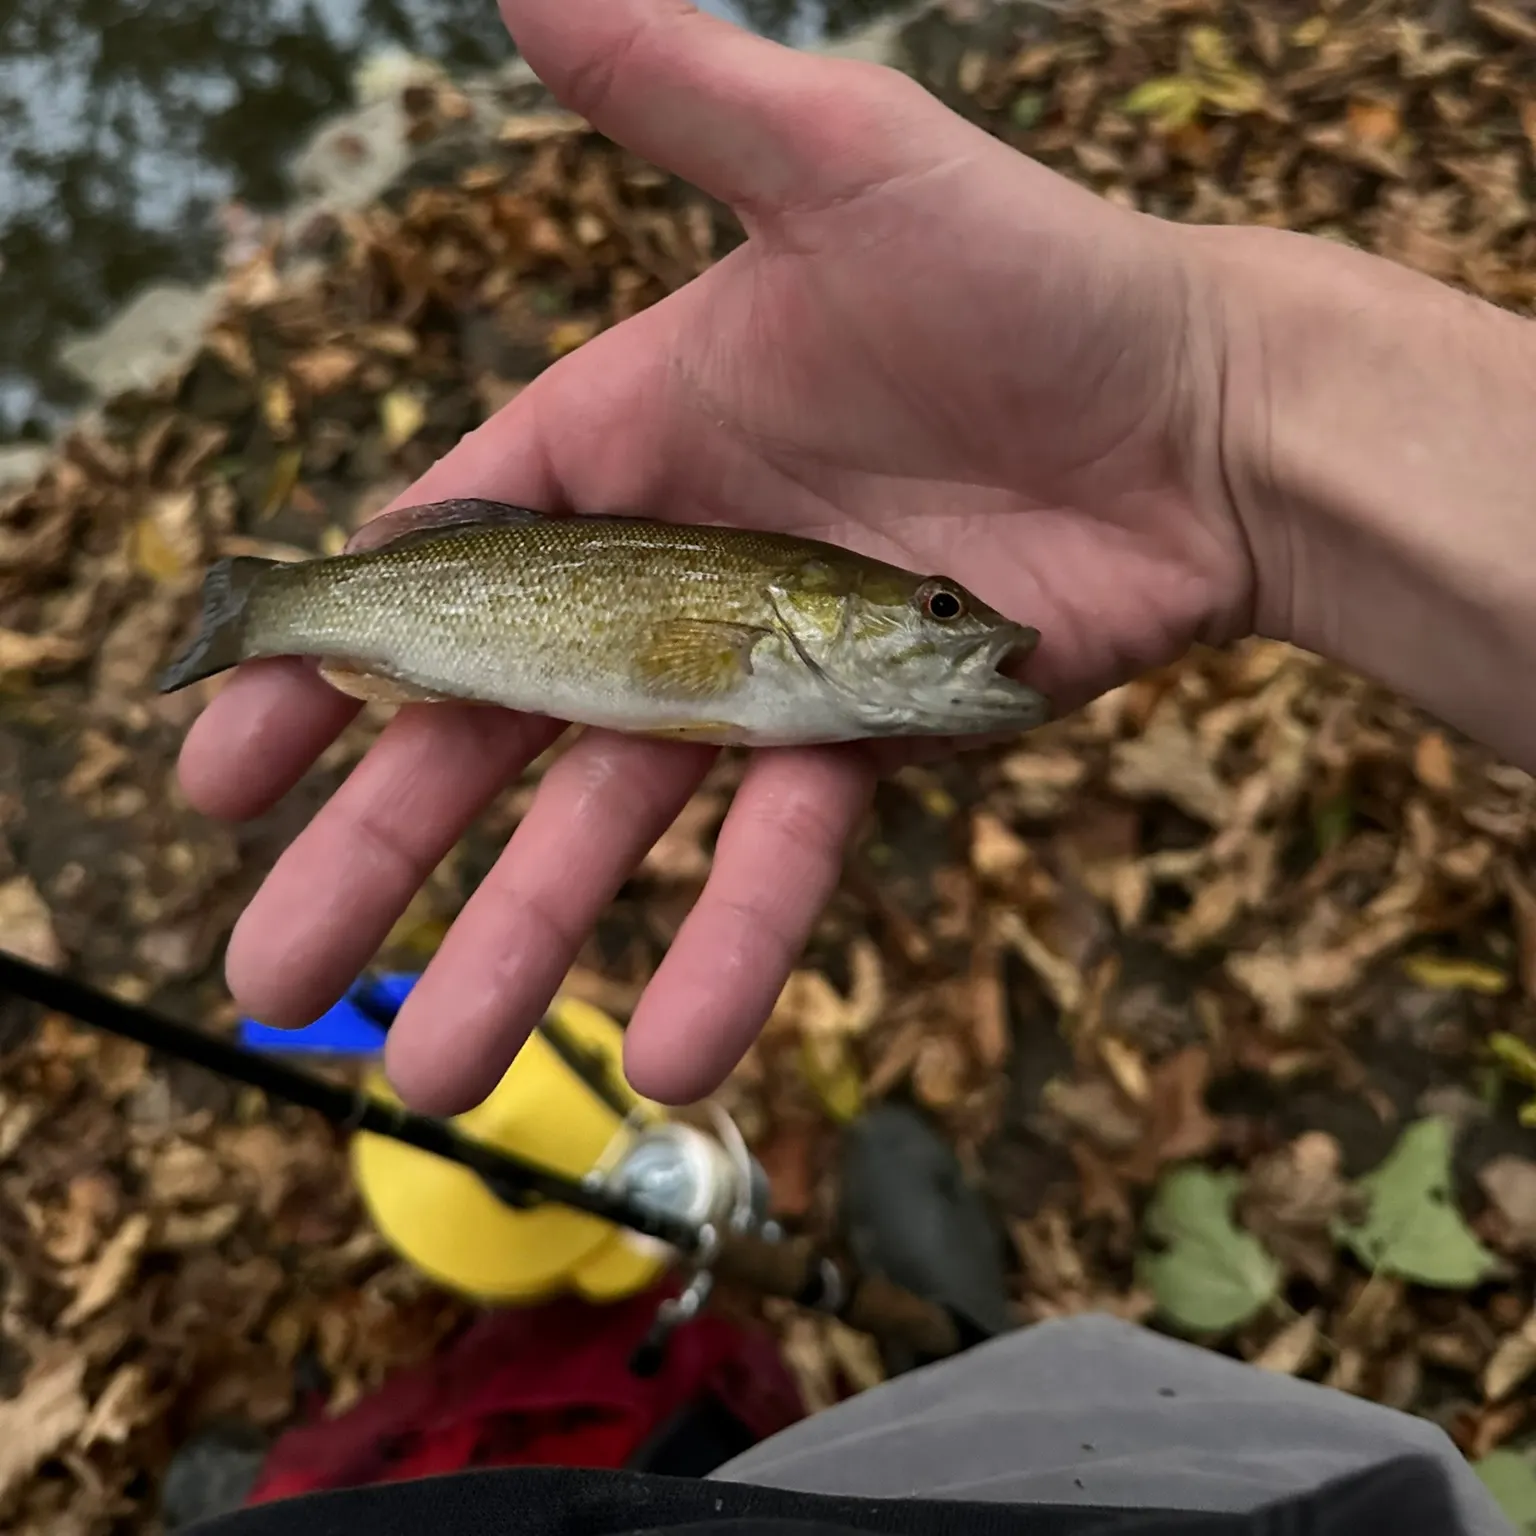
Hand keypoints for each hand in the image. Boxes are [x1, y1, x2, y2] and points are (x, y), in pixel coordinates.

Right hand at [177, 0, 1252, 1113]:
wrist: (1199, 414)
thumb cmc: (1028, 278)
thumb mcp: (840, 164)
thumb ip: (679, 88)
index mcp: (622, 451)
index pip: (434, 571)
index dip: (320, 666)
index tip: (218, 764)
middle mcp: (670, 578)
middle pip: (490, 736)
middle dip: (375, 852)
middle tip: (274, 974)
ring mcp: (759, 677)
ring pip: (614, 830)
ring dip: (521, 948)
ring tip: (434, 1068)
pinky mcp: (859, 750)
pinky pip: (778, 860)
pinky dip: (732, 949)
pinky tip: (673, 1050)